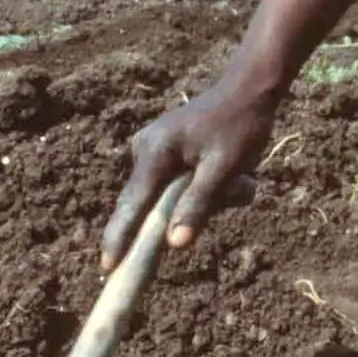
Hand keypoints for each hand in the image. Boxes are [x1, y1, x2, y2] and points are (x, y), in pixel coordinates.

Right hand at [101, 80, 277, 269]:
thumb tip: (174, 244)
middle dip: (187, 211)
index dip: (120, 238)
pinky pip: (180, 186)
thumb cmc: (240, 124)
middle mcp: (145, 151)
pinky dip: (206, 188)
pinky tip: (233, 174)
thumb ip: (198, 203)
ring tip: (239, 177)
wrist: (250, 90)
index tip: (107, 267)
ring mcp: (154, 151)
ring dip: (206, 198)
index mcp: (154, 152)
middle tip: (226, 193)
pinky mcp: (166, 154)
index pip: (132, 205)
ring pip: (172, 198)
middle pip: (153, 204)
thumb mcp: (224, 166)